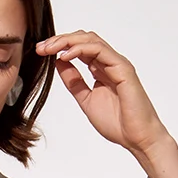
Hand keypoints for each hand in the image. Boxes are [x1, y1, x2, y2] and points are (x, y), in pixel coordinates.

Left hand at [36, 30, 169, 155]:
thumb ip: (74, 82)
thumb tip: (59, 62)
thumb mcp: (86, 100)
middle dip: (60, 40)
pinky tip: (66, 56)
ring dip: (68, 41)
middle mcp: (110, 63)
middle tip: (41, 47)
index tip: (40, 52)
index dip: (59, 46)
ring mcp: (117, 64)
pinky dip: (81, 50)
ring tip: (50, 48)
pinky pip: (101, 51)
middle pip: (84, 39)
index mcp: (101, 69)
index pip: (79, 48)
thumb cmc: (117, 123)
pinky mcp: (123, 69)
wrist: (136, 138)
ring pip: (91, 40)